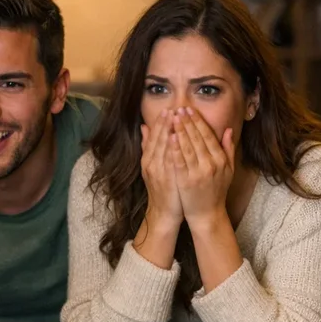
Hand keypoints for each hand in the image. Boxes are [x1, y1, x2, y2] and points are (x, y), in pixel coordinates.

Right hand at [139, 109, 182, 232]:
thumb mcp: (152, 168)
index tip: (168, 109)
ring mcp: (158, 171)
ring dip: (168, 131)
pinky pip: (169, 160)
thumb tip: (144, 127)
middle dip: (165, 123)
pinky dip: (171, 148)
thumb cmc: (164, 189)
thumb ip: (149, 148)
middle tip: (173, 108)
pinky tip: (176, 137)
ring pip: (162, 147)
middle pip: (158, 139)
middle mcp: (151, 164)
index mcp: (148, 160)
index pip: (154, 137)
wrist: (164, 213)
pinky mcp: (167, 179)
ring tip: (175, 117)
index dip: (160, 123)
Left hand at [171, 106, 234, 228]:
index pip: (208, 135)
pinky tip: (170, 136)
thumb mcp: (228, 170)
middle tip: (178, 108)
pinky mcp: (186, 180)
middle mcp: (211, 165)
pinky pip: (179, 161)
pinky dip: (174, 147)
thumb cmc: (216, 191)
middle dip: (187, 121)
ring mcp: (198, 173)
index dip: (198, 121)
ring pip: (187, 146)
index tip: (189, 110)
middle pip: (197, 138)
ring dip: (179, 130)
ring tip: (172, 117)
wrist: (207, 214)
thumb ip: (228, 149)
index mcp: (220, 160)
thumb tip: (229, 130)